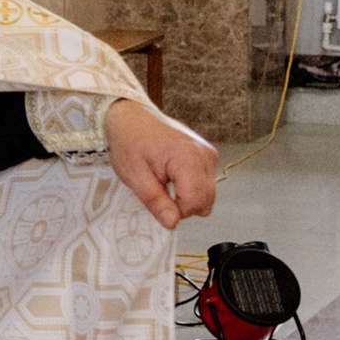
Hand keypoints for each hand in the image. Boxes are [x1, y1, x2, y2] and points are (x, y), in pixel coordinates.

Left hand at [104, 99, 217, 230]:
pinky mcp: (208, 154)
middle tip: (159, 190)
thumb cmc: (130, 141)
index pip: (195, 203)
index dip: (176, 211)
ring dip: (186, 195)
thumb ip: (156, 202)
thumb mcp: (135, 177)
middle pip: (206, 201)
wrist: (131, 116)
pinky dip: (190, 185)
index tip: (158, 200)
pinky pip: (205, 183)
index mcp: (188, 158)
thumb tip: (172, 223)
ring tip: (164, 179)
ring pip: (207, 195)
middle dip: (182, 205)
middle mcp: (205, 154)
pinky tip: (172, 174)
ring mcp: (209, 153)